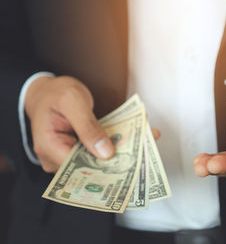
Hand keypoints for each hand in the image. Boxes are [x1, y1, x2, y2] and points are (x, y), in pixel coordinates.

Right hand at [25, 76, 160, 172]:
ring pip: (98, 160)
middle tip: (145, 147)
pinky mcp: (80, 151)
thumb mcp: (73, 101)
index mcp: (48, 147)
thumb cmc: (56, 93)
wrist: (49, 90)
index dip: (104, 165)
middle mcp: (56, 157)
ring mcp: (69, 156)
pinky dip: (116, 144)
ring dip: (121, 150)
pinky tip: (135, 137)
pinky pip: (99, 151)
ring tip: (145, 139)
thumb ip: (88, 126)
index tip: (130, 159)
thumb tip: (105, 152)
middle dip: (119, 157)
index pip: (78, 167)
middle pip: (90, 166)